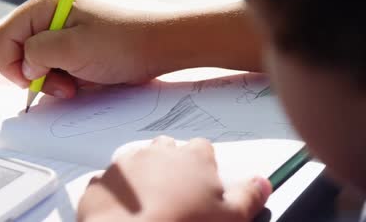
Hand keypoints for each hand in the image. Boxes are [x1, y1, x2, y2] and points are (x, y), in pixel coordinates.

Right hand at [0, 0, 262, 98]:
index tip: (31, 87)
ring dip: (64, 76)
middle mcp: (61, 9)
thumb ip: (36, 56)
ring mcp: (79, 23)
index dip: (12, 66)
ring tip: (88, 82)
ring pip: (52, 58)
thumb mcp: (72, 50)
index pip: (7, 35)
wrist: (173, 42)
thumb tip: (26, 65)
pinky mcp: (96, 36)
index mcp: (49, 3)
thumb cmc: (128, 42)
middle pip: (28, 48)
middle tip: (66, 89)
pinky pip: (74, 59)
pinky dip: (81, 73)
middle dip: (42, 74)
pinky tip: (100, 77)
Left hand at [78, 137, 271, 221]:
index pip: (203, 149)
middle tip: (176, 198)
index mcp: (194, 156)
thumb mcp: (231, 218)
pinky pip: (112, 184)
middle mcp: (160, 151)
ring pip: (139, 164)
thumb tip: (263, 183)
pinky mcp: (102, 182)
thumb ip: (249, 196)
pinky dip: (117, 196)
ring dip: (143, 179)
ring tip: (149, 208)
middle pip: (169, 151)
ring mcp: (128, 164)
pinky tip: (125, 215)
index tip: (203, 188)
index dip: (203, 168)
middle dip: (172, 167)